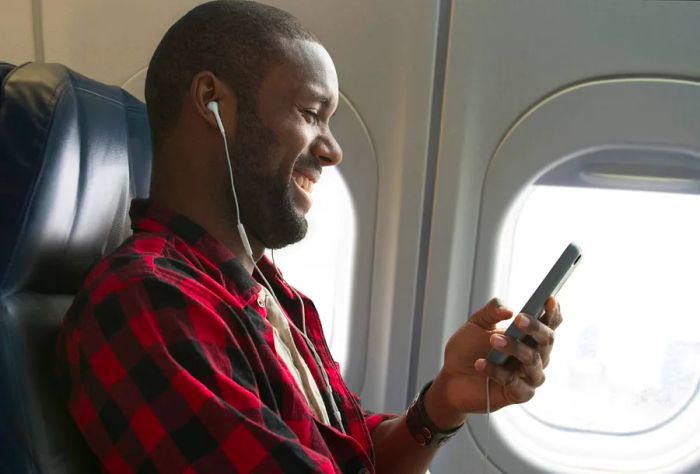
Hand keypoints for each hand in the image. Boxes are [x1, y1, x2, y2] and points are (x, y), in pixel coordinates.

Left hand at [424, 297, 561, 428]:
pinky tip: (481, 364)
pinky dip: (498, 372)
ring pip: (532, 361)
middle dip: (535, 328)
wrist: (450, 377)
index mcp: (529, 336)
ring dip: (514, 348)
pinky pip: (515, 383)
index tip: (549, 299)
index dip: (553, 312)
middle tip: (519, 319)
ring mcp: (529, 376)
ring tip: (493, 340)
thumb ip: (492, 312)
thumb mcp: (476, 324)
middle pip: (546, 340)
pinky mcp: (519, 394)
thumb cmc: (468, 349)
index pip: (549, 323)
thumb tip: (509, 310)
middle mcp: (535, 355)